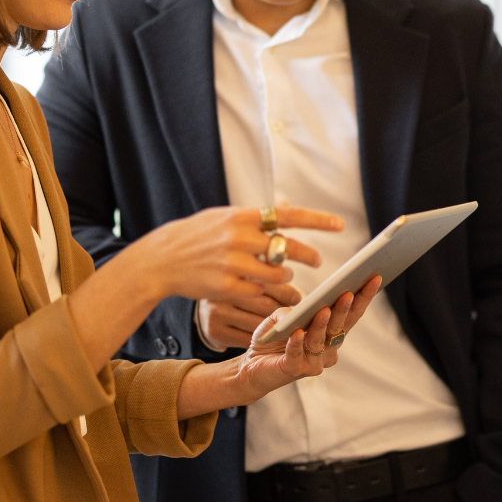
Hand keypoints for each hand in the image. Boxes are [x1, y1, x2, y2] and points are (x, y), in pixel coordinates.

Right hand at [121, 204, 340, 303]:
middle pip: (287, 248)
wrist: (161, 259)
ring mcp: (233, 264)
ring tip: (283, 278)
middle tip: (318, 261)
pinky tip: (264, 292)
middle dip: (307, 255)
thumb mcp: (222, 216)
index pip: (288, 216)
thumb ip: (254, 216)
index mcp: (241, 216)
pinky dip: (266, 294)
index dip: (317, 220)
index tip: (339, 225)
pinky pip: (259, 294)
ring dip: (285, 279)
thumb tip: (286, 207)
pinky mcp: (227, 288)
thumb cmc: (195, 236)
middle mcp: (239, 238)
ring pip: (277, 275)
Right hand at [199, 282, 301, 349]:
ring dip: (275, 328)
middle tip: (295, 316)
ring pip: (258, 324)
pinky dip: (260, 339)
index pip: (270, 283)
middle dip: (284, 313)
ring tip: (285, 327)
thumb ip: (269, 275)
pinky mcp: (215, 330)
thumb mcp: (248, 277)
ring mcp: (217, 311)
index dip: (288, 293)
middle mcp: (225, 290)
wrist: (203, 309)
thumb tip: (297, 292)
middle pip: (265, 305)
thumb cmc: (235, 292)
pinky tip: (267, 337)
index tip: (299, 299)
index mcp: (235, 272)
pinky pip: (246, 338)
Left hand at [227, 276, 383, 402]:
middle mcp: (328, 350)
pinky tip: (298, 331)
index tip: (374, 278)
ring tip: (324, 309)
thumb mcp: (281, 317)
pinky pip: (297, 354)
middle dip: (346, 309)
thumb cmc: (272, 339)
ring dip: (322, 324)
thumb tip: (304, 307)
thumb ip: (293, 311)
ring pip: (320, 341)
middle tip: (349, 291)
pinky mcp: (294, 370)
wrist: (251, 367)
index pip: (351, 315)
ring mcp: (314, 363)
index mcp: (330, 335)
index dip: (363, 298)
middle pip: (340, 327)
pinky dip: (297, 343)